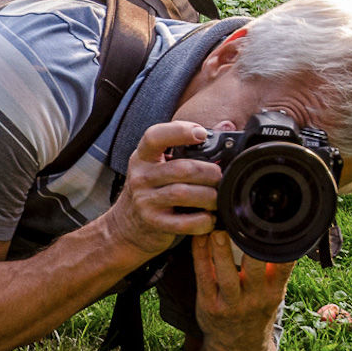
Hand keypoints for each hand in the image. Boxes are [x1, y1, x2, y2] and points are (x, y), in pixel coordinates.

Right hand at [102, 121, 221, 256]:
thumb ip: (190, 146)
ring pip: (184, 194)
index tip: (202, 134)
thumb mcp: (160, 164)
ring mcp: (145, 201)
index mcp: (143, 157)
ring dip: (209, 197)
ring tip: (216, 198)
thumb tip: (226, 126)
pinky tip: (209, 218)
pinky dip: (203, 221)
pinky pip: (184, 222)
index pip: (155, 136)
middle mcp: (141, 177)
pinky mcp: (154, 223)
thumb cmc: (152, 189)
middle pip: (182, 169)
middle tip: (219, 177)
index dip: (180, 132)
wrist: (125, 225)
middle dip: (209, 172)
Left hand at [191, 230, 294, 350]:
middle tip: (241, 223)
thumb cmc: (256, 310)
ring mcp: (231, 303)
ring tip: (215, 230)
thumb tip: (283, 233)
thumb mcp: (274, 293)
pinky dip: (199, 255)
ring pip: (226, 274)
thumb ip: (277, 269)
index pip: (283, 265)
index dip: (280, 245)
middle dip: (249, 246)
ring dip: (221, 251)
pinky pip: (203, 276)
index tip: (272, 223)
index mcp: (274, 291)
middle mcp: (255, 297)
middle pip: (255, 268)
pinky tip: (198, 238)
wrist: (237, 346)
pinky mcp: (208, 304)